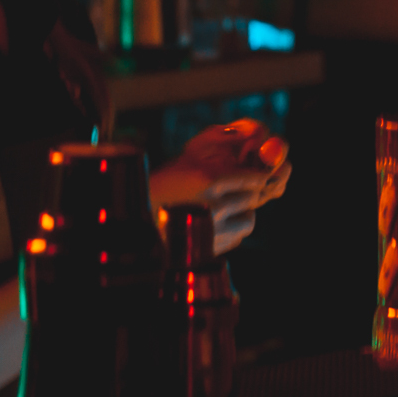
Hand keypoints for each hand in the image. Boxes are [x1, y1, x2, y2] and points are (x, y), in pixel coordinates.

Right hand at [151, 120, 292, 253]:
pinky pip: (236, 238)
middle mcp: (214, 207)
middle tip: (243, 190)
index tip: (260, 175)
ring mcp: (213, 231)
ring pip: (248, 221)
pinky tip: (215, 224)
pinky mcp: (210, 250)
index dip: (259, 176)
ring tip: (227, 209)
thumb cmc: (162, 185)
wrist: (137, 221)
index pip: (252, 178)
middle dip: (250, 192)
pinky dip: (232, 230)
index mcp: (209, 181)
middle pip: (253, 199)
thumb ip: (220, 158)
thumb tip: (249, 147)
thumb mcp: (188, 162)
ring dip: (243, 213)